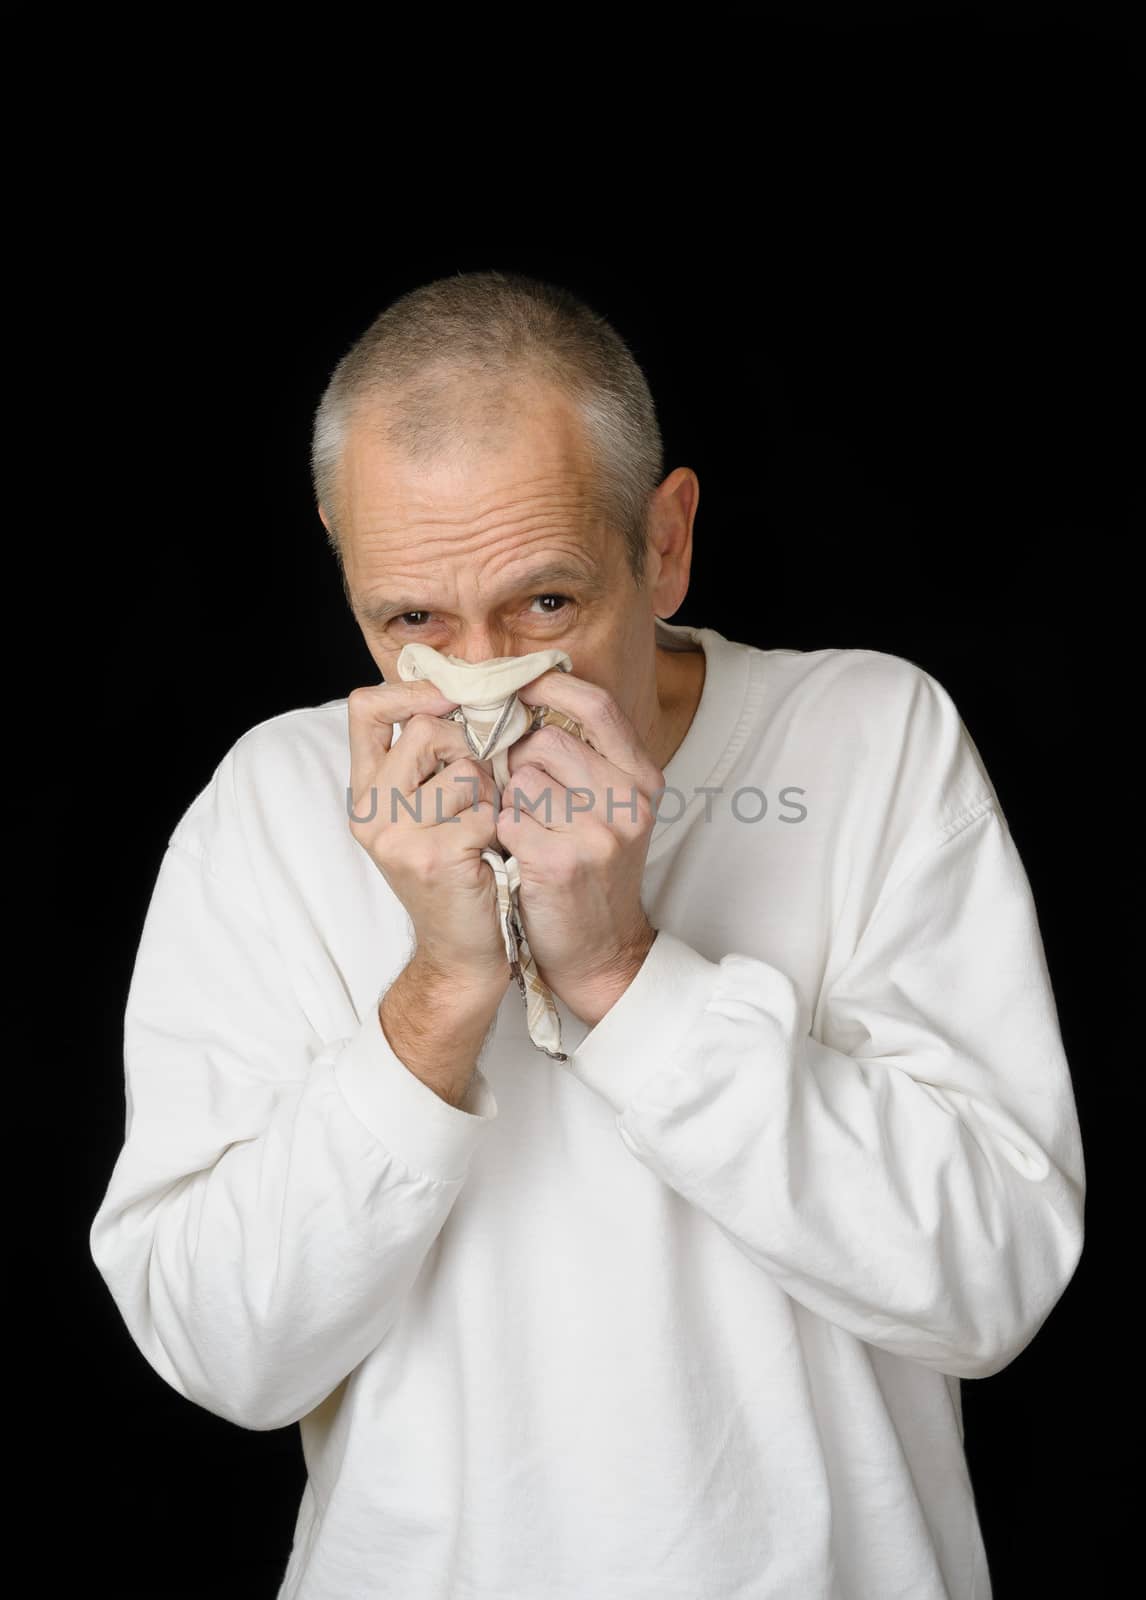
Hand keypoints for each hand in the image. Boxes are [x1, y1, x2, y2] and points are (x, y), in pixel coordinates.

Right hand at [348, 681, 512, 998]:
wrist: (460, 953)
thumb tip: (459, 693)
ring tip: (483, 828)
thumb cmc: (457, 874)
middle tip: (478, 791)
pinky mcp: (432, 856)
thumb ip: (426, 761)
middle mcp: (371, 811)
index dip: (412, 692)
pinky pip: (484, 810)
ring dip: (489, 794)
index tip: (450, 701)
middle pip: (426, 729)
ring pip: (464, 768)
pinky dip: (500, 828)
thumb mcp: (426, 812)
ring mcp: (396, 835)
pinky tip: (491, 853)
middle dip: (468, 750)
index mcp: (365, 791)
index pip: (365, 708)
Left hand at [496, 672, 661, 1024]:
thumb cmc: (595, 876)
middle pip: (546, 742)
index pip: (596, 706)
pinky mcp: (560, 861)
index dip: (550, 687)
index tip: (517, 684)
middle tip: (521, 795)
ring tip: (528, 832)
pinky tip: (518, 856)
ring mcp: (597, 832)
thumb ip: (587, 759)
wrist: (603, 953)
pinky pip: (507, 819)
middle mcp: (627, 801)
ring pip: (521, 779)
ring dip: (510, 802)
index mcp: (642, 778)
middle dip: (519, 761)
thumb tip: (528, 704)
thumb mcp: (613, 811)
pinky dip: (502, 834)